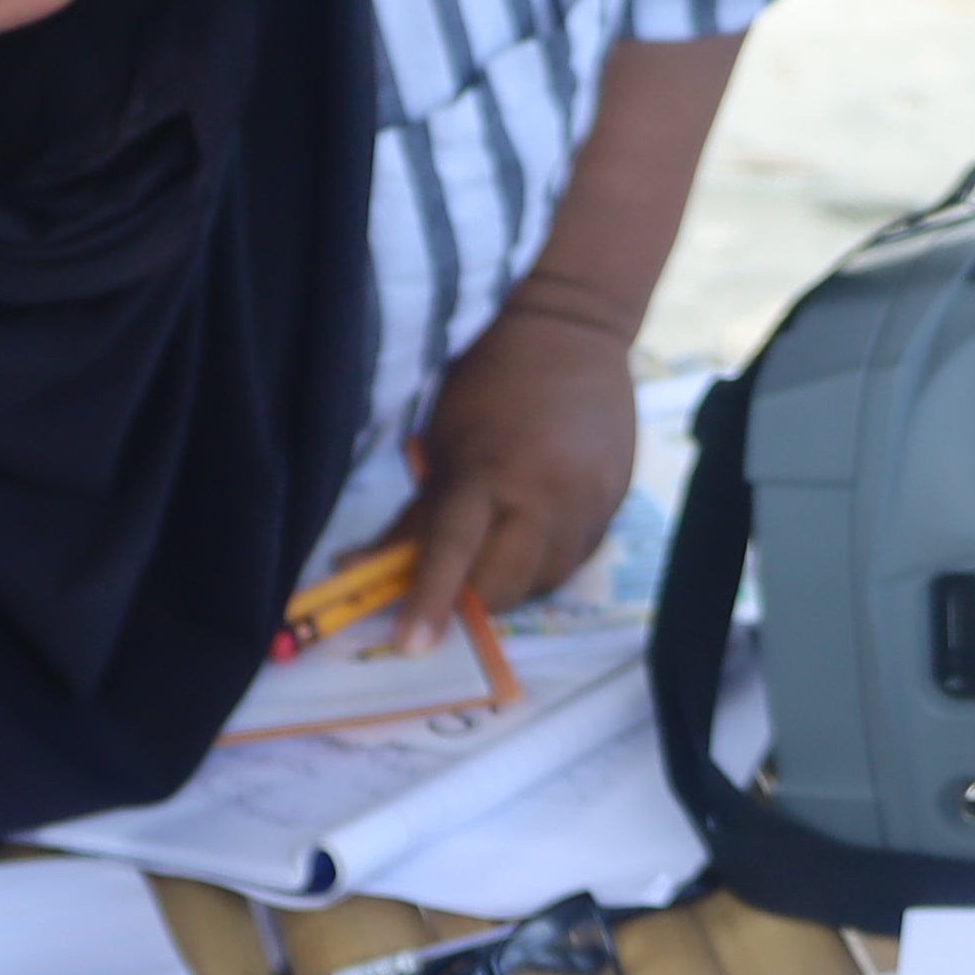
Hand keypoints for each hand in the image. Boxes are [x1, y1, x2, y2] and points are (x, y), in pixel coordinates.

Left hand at [397, 292, 641, 633]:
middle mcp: (547, 496)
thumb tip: (359, 574)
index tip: (412, 645)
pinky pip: (570, 562)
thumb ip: (411, 518)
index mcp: (490, 471)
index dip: (431, 600)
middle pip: (501, 588)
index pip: (453, 550)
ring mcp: (589, 505)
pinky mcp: (615, 506)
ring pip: (538, 584)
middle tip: (447, 583)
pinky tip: (530, 526)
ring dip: (506, 581)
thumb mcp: (440, 444)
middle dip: (468, 599)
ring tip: (495, 538)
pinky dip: (540, 561)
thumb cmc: (487, 383)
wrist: (573, 328)